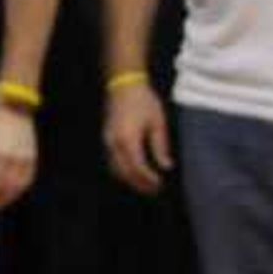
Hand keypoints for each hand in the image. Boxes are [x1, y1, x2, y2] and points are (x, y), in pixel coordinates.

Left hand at [0, 100, 38, 214]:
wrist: (15, 106)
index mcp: (1, 157)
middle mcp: (16, 161)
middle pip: (9, 190)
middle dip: (0, 202)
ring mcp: (28, 159)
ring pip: (21, 187)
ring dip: (11, 198)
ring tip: (1, 203)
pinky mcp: (34, 157)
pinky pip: (29, 179)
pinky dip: (21, 188)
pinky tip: (14, 191)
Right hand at [102, 78, 171, 195]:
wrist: (124, 84)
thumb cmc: (144, 101)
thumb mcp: (158, 122)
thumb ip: (161, 146)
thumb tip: (166, 166)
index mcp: (129, 139)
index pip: (138, 168)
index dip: (149, 180)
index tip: (161, 184)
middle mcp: (114, 143)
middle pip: (125, 173)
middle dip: (140, 184)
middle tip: (155, 190)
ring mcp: (107, 141)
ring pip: (116, 170)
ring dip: (130, 180)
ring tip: (146, 185)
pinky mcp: (106, 138)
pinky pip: (112, 162)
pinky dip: (123, 171)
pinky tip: (135, 173)